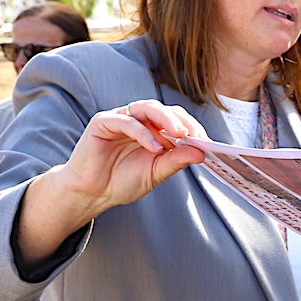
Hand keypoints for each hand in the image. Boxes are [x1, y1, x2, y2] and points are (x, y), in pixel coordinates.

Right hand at [18, 101, 207, 262]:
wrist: (93, 192)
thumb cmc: (123, 181)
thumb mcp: (156, 173)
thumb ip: (176, 161)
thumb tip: (201, 153)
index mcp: (153, 129)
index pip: (177, 119)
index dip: (193, 127)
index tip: (207, 142)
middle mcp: (138, 120)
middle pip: (164, 109)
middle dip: (182, 121)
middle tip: (195, 136)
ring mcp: (120, 118)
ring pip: (146, 108)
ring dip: (165, 119)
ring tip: (179, 135)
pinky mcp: (102, 122)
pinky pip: (126, 121)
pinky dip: (142, 132)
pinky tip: (154, 147)